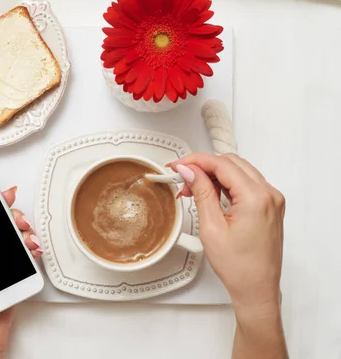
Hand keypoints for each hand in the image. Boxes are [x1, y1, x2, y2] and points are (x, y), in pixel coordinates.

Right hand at [170, 153, 284, 314]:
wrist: (256, 289)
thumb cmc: (238, 267)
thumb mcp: (211, 227)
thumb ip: (202, 193)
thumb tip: (190, 171)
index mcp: (256, 198)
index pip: (222, 165)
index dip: (196, 161)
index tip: (178, 165)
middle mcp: (269, 195)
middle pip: (232, 163)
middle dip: (204, 167)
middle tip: (182, 178)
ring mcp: (272, 200)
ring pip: (239, 171)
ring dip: (214, 175)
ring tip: (192, 189)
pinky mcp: (270, 206)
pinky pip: (247, 184)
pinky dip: (227, 184)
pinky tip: (210, 193)